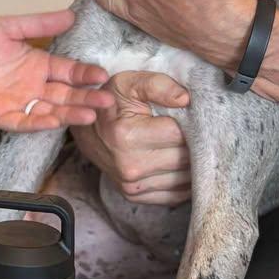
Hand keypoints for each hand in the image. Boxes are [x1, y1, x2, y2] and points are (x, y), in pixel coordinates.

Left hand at [0, 9, 112, 130]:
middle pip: (65, 95)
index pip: (69, 72)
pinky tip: (54, 121)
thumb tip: (71, 15)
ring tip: (89, 115)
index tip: (103, 75)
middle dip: (86, 99)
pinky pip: (23, 122)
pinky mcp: (0, 116)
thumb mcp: (7, 27)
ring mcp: (17, 102)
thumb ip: (38, 24)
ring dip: (69, 114)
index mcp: (37, 64)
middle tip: (107, 101)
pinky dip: (38, 123)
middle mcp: (32, 86)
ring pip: (50, 111)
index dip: (86, 74)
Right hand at [72, 70, 191, 204]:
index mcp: (127, 136)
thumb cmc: (111, 103)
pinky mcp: (134, 195)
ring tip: (183, 145)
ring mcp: (131, 184)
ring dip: (190, 162)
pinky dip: (182, 180)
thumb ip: (158, 85)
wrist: (85, 127)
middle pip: (185, 159)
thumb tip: (184, 99)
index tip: (189, 116)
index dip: (191, 123)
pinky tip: (178, 163)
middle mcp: (129, 166)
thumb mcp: (129, 83)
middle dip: (193, 143)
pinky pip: (174, 194)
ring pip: (184, 178)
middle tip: (190, 130)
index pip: (180, 135)